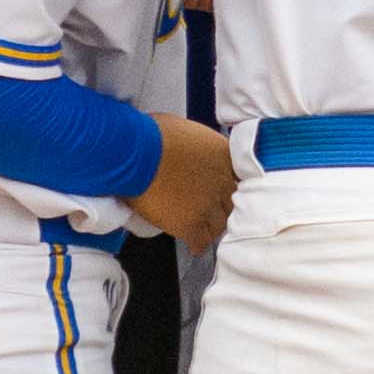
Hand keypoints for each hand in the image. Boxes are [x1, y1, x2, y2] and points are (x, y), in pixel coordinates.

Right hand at [136, 116, 240, 253]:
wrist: (135, 152)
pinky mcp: (189, 223)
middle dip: (219, 206)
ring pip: (219, 225)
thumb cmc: (151, 135)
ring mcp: (207, 204)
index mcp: (223, 154)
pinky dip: (197, 244)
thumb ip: (198, 145)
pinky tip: (194, 244)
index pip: (238, 176)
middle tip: (208, 209)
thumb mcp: (186, 130)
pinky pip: (200, 242)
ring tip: (200, 228)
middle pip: (230, 202)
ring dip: (209, 226)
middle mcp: (222, 180)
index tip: (219, 188)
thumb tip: (190, 151)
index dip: (226, 184)